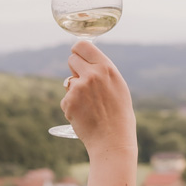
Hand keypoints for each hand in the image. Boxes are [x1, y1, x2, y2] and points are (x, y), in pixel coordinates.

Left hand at [61, 41, 137, 163]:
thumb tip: (88, 61)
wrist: (113, 140)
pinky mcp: (68, 101)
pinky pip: (66, 98)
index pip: (82, 45)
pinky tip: (84, 115)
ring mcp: (78, 88)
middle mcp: (92, 74)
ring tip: (90, 105)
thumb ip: (103, 71)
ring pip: (68, 81)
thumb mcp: (118, 86)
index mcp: (106, 68)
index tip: (78, 56)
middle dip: (75, 69)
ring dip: (74, 90)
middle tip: (85, 84)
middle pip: (71, 59)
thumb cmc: (119, 115)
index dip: (78, 51)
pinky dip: (72, 106)